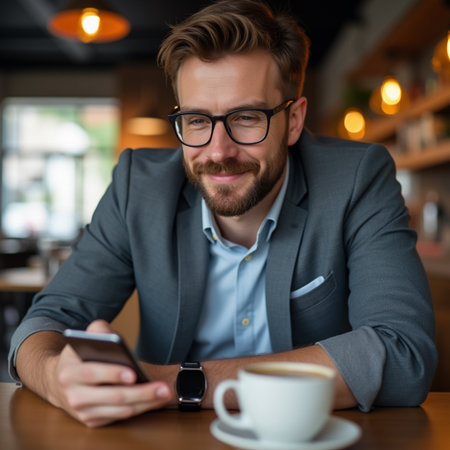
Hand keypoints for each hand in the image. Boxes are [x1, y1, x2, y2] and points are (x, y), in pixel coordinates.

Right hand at [52, 320, 172, 426]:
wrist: (58, 382)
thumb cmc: (79, 357)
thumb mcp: (84, 339)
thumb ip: (98, 330)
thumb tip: (111, 335)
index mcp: (70, 372)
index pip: (92, 373)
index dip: (113, 374)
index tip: (133, 374)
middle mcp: (74, 396)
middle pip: (113, 396)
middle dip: (141, 392)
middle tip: (163, 387)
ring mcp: (83, 412)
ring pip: (120, 410)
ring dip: (146, 403)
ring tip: (164, 393)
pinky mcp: (92, 421)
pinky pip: (120, 417)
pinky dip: (140, 409)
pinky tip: (155, 400)